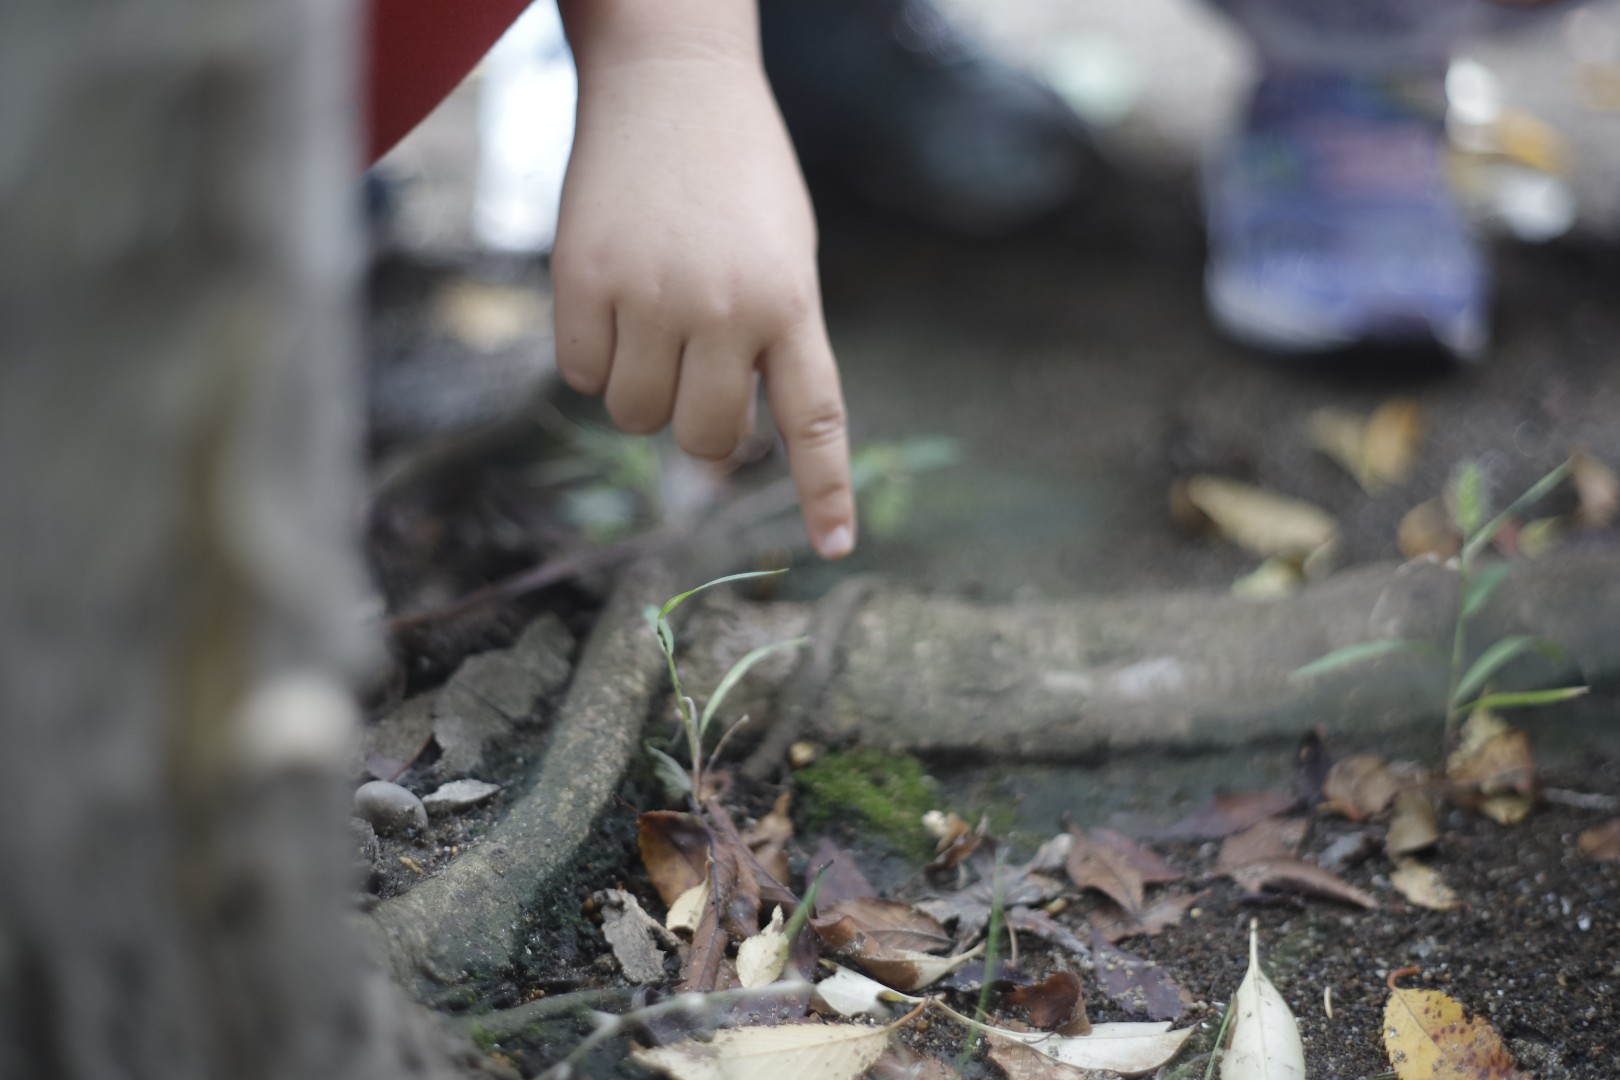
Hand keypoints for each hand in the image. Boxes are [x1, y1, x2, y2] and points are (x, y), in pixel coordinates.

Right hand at [551, 7, 854, 558]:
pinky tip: (608, 293)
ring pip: (634, 416)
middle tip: (694, 373)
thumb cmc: (739, 180)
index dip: (824, 490)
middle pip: (702, 439)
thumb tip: (718, 445)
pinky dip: (590, 354)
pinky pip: (578, 374)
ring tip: (651, 315)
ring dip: (639, 388)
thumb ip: (771, 343)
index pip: (815, 419)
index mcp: (790, 302)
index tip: (834, 549)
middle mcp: (724, 307)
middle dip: (696, 424)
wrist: (673, 80)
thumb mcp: (786, 256)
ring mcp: (649, 294)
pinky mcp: (580, 278)